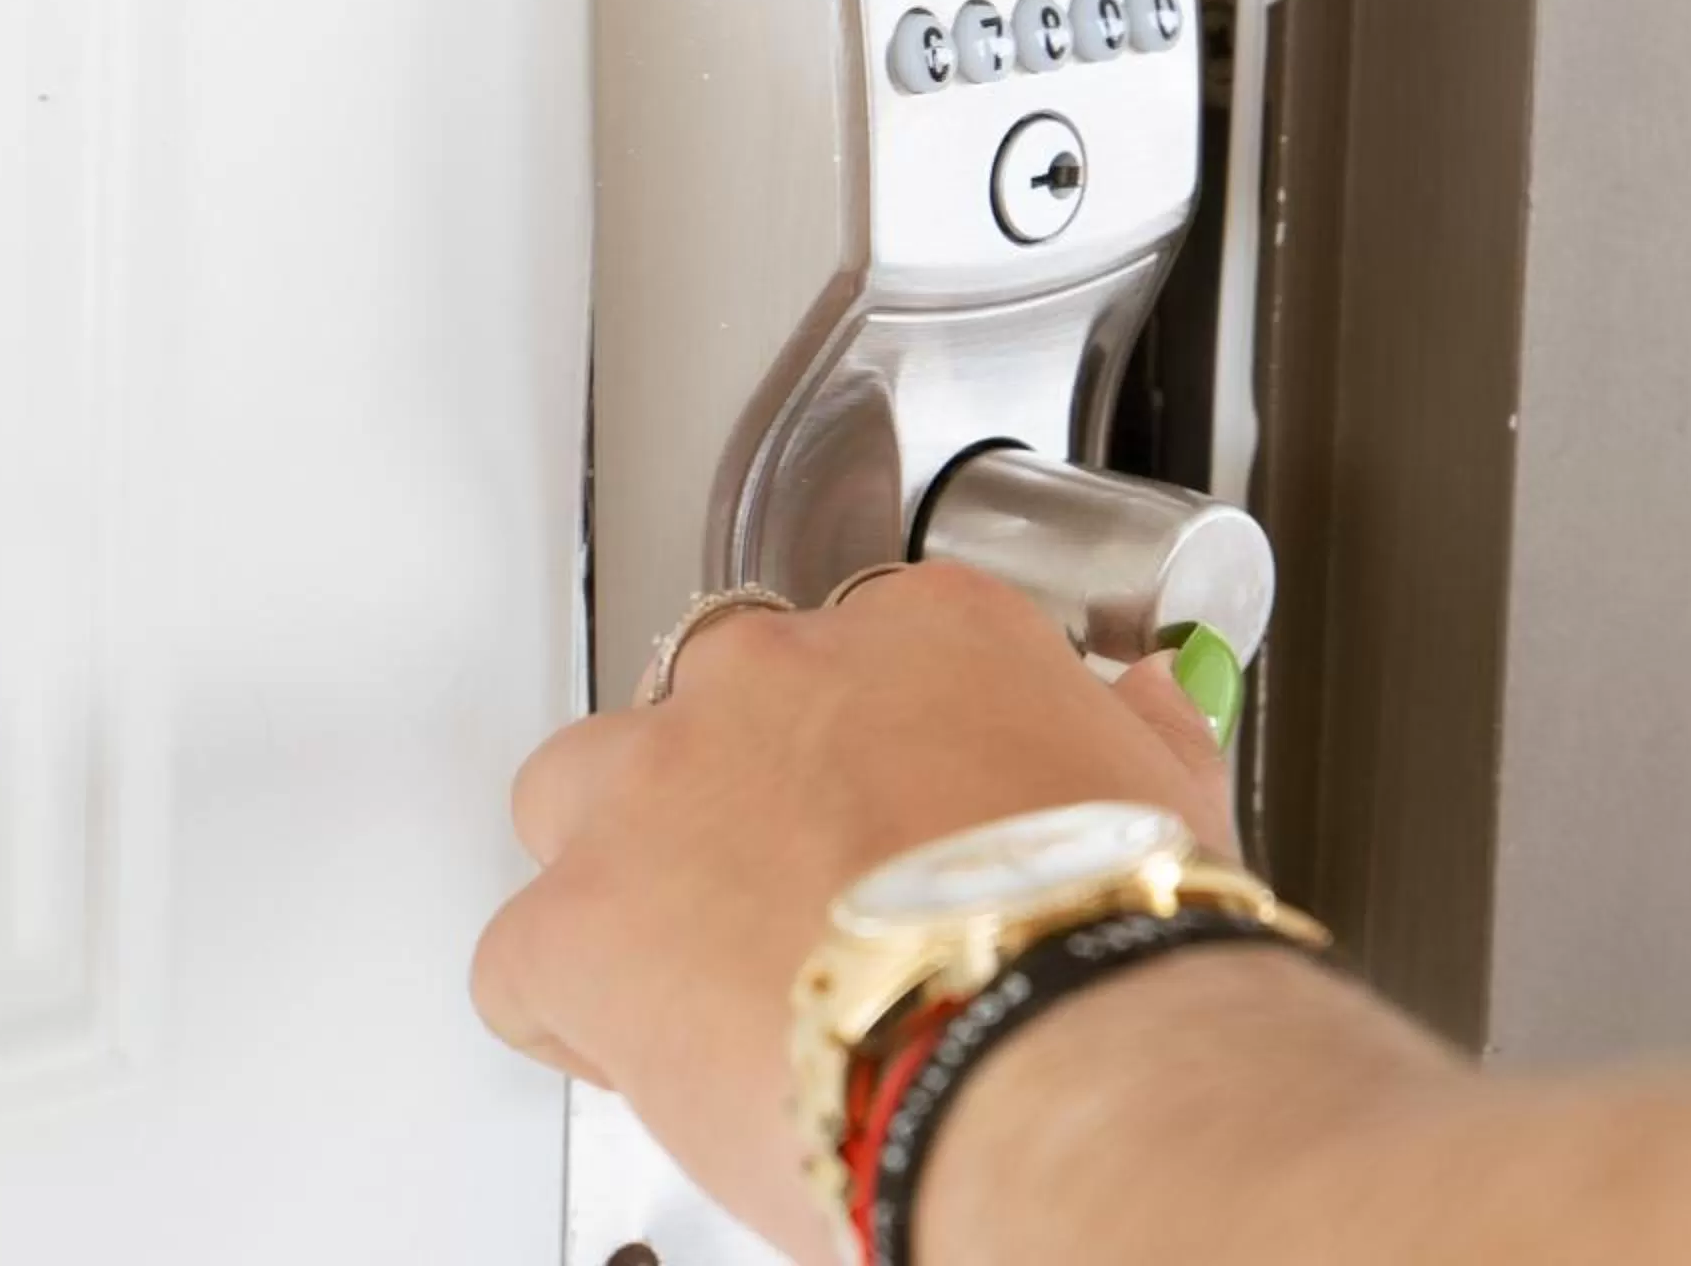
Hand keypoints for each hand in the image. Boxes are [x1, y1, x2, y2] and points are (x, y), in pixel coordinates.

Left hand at [470, 563, 1238, 1261]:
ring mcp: (665, 783)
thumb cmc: (1108, 944)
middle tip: (787, 890)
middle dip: (731, 785)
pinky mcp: (584, 914)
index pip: (859, 644)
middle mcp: (778, 675)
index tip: (877, 812)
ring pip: (580, 790)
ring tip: (696, 965)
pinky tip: (648, 1056)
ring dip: (624, 868)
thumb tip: (1146, 703)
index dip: (861, 743)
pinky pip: (524, 954)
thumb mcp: (1166, 802)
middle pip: (708, 695)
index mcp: (927, 633)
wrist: (1051, 1054)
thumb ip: (1133, 734)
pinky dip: (571, 1009)